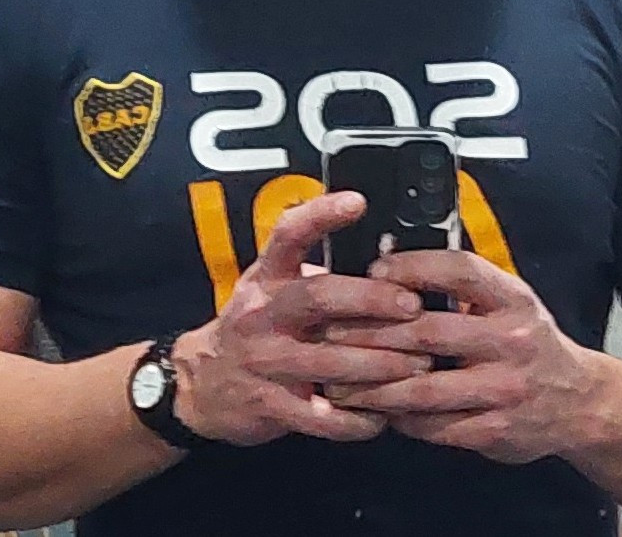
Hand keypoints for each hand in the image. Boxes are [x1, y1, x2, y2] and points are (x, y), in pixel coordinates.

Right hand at [173, 191, 431, 446]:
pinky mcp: (268, 405)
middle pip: (319, 296)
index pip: (289, 233)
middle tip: (414, 306)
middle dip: (372, 300)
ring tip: (420, 364)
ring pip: (329, 362)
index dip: (322, 214)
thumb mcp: (273, 286)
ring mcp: (264, 361)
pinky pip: (321, 417)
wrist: (201, 384)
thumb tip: (384, 257)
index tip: (358, 202)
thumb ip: (315, 273)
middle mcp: (263, 312)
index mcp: (268, 276)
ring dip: (380, 365)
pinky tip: (382, 416)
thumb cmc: (256, 325)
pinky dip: (356, 420)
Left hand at [324, 251, 604, 464]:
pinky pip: (436, 427)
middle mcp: (512, 341)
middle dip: (372, 334)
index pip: (460, 271)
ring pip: (425, 389)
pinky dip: (401, 418)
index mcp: (513, 299)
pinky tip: (377, 410)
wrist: (580, 402)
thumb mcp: (507, 301)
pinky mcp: (497, 431)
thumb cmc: (526, 340)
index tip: (372, 270)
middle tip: (330, 333)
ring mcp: (505, 390)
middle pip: (430, 332)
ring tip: (338, 383)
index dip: (413, 267)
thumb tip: (391, 267)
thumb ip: (461, 286)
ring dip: (375, 387)